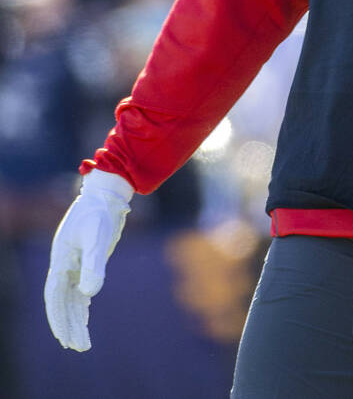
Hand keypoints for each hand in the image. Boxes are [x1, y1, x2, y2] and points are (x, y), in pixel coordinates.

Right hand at [44, 170, 133, 351]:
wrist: (107, 195)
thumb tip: (89, 294)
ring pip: (71, 298)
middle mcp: (63, 265)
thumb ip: (94, 265)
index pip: (55, 297)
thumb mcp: (98, 239)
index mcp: (61, 261)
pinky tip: (84, 316)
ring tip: (81, 342)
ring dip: (75, 319)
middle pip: (62, 302)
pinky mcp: (86, 260)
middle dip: (67, 325)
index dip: (58, 318)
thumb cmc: (100, 214)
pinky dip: (81, 304)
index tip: (65, 338)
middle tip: (77, 347)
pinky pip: (79, 288)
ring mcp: (73, 263)